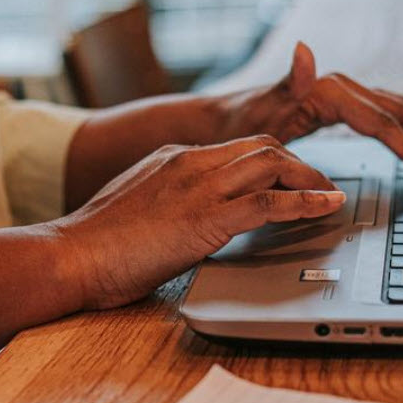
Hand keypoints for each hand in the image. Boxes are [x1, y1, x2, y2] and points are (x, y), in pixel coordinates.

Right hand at [54, 136, 344, 309]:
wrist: (69, 256)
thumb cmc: (94, 246)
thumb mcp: (139, 212)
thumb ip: (168, 206)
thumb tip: (188, 223)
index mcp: (173, 158)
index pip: (238, 149)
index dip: (274, 161)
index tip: (294, 178)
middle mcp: (190, 162)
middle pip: (264, 146)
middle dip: (301, 165)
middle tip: (323, 186)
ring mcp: (198, 187)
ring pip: (273, 163)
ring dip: (311, 178)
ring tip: (333, 196)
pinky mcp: (205, 217)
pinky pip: (269, 202)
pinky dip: (306, 203)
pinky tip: (328, 208)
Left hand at [219, 42, 402, 182]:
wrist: (223, 118)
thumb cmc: (238, 123)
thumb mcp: (260, 109)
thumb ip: (288, 82)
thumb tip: (305, 51)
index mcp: (329, 91)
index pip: (384, 124)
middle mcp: (342, 87)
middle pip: (401, 116)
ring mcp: (344, 93)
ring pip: (399, 112)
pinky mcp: (342, 102)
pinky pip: (387, 109)